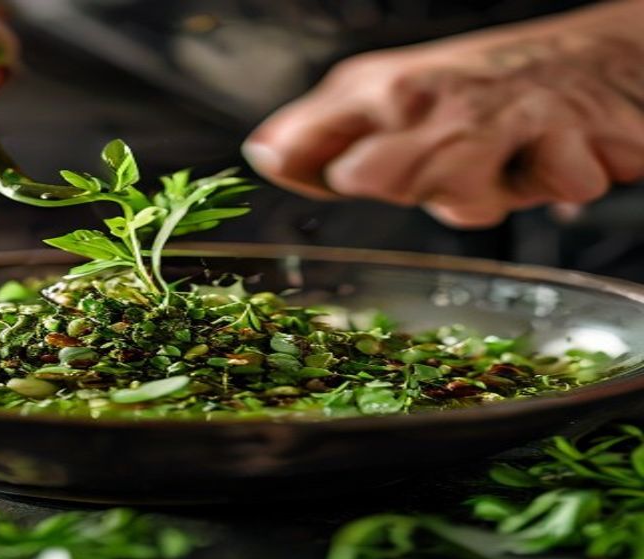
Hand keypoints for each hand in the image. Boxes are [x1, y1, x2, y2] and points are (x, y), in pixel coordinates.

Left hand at [243, 3, 643, 227]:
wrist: (593, 57)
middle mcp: (429, 99)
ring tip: (500, 157)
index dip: (300, 165)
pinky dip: (551, 182)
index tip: (326, 174)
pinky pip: (541, 194)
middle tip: (443, 160)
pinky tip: (549, 153)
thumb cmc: (480, 91)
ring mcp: (494, 120)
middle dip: (405, 188)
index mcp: (380, 88)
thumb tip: (264, 154)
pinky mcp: (561, 141)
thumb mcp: (390, 95)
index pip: (304, 139)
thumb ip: (322, 131)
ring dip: (480, 193)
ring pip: (455, 200)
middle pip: (369, 180)